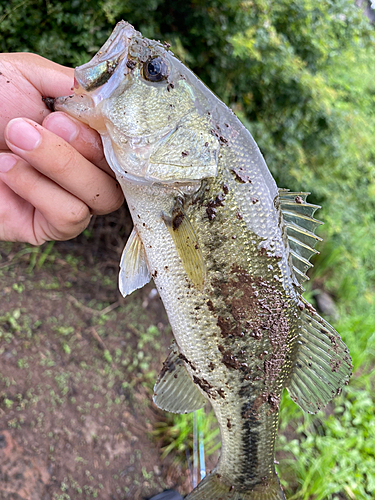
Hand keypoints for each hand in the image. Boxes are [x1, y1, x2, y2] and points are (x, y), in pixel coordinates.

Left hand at [0, 53, 123, 244]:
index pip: (128, 147)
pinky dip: (40, 189)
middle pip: (120, 177)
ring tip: (17, 136)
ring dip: (61, 166)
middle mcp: (85, 172)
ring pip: (101, 199)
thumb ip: (71, 83)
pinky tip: (8, 168)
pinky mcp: (47, 227)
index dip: (120, 135)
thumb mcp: (24, 76)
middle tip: (49, 122)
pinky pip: (70, 216)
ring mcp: (69, 200)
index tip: (93, 115)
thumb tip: (108, 97)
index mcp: (86, 139)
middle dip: (86, 148)